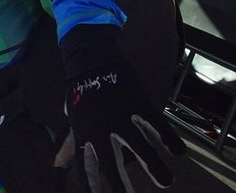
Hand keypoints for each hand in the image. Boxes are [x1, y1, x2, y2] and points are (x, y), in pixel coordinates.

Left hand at [67, 62, 182, 191]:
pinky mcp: (139, 103)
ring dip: (154, 166)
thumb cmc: (82, 92)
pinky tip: (178, 152)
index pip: (85, 168)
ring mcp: (122, 116)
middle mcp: (102, 128)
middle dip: (121, 186)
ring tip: (166, 183)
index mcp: (83, 133)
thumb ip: (70, 144)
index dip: (91, 187)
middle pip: (112, 163)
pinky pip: (157, 124)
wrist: (93, 57)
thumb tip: (58, 164)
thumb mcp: (73, 118)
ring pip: (140, 146)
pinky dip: (168, 138)